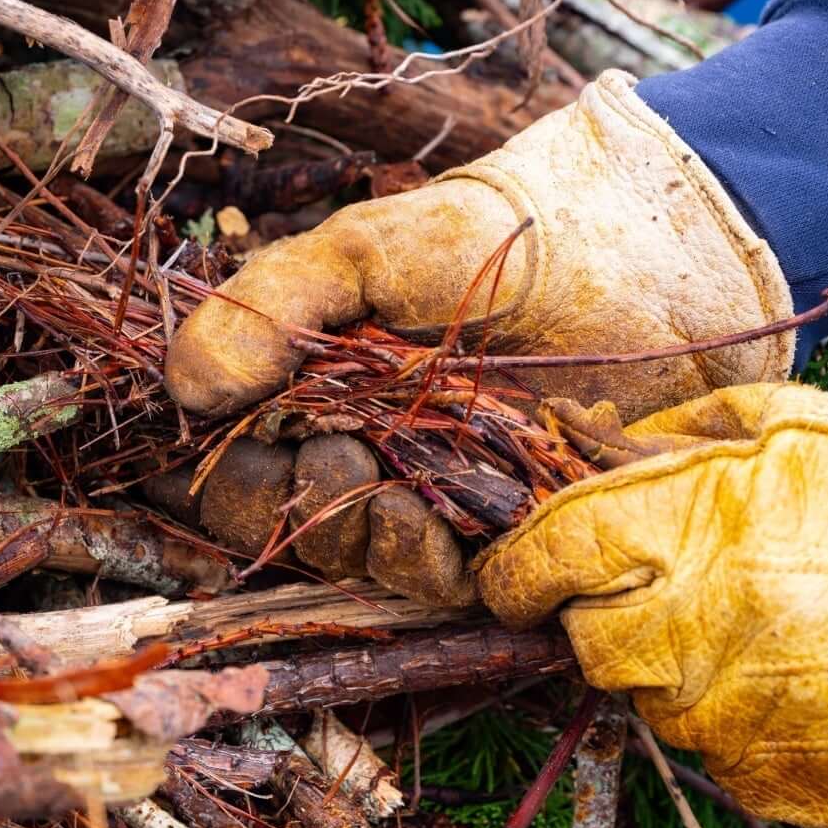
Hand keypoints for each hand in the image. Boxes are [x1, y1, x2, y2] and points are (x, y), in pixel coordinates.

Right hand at [167, 71, 796, 603]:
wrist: (646, 253)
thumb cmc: (497, 240)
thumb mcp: (365, 249)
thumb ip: (269, 306)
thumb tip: (181, 386)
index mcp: (310, 388)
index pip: (229, 461)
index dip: (221, 471)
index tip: (241, 444)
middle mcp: (361, 451)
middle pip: (281, 526)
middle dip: (290, 508)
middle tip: (331, 460)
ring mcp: (430, 498)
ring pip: (355, 563)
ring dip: (358, 539)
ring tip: (390, 489)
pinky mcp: (504, 538)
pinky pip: (443, 588)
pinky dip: (428, 565)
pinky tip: (438, 519)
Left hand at [477, 384, 827, 827]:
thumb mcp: (781, 420)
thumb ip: (660, 440)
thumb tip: (573, 450)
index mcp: (696, 528)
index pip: (544, 561)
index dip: (515, 572)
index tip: (517, 578)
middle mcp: (713, 632)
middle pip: (589, 649)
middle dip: (607, 621)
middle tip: (665, 597)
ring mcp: (758, 723)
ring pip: (657, 714)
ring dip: (683, 677)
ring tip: (765, 631)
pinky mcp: (804, 790)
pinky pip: (729, 770)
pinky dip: (748, 733)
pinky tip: (808, 683)